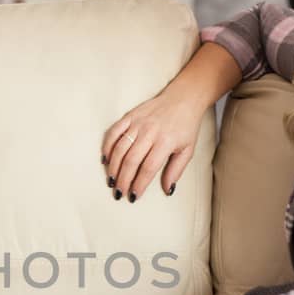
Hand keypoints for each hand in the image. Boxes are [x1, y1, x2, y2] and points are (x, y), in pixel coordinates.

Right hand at [102, 71, 212, 202]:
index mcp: (166, 142)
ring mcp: (138, 123)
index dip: (139, 184)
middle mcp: (150, 132)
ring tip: (111, 181)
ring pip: (120, 148)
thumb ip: (176, 170)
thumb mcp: (188, 150)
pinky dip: (107, 146)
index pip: (149, 167)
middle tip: (119, 193)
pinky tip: (105, 160)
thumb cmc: (186, 126)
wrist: (183, 98)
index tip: (134, 196)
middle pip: (132, 160)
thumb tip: (167, 190)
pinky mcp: (130, 116)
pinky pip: (114, 132)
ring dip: (113, 167)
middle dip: (123, 179)